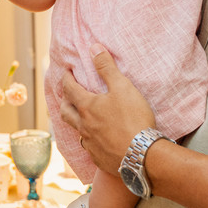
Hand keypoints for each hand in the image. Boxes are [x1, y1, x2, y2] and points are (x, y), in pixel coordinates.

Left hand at [59, 45, 155, 172]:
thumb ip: (107, 67)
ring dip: (76, 123)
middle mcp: (84, 126)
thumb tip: (93, 48)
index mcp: (87, 107)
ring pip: (76, 132)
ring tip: (81, 118)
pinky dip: (90, 141)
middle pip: (65, 112)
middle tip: (67, 96)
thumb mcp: (122, 87)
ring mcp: (91, 144)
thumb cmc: (133, 119)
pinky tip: (97, 141)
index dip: (66, 79)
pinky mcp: (99, 159)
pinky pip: (89, 149)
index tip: (66, 73)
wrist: (143, 155)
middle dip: (64, 102)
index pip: (70, 89)